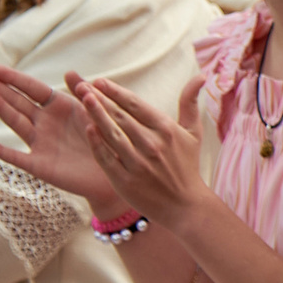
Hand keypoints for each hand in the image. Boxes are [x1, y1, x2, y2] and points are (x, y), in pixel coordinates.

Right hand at [0, 65, 123, 212]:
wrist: (117, 171)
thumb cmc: (108, 139)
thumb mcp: (98, 113)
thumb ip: (84, 94)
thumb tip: (69, 72)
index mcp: (59, 106)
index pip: (31, 88)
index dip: (13, 78)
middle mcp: (45, 122)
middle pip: (17, 101)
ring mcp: (40, 143)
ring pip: (15, 122)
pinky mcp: (39, 164)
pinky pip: (16, 157)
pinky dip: (0, 150)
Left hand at [69, 73, 209, 226]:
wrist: (185, 205)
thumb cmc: (187, 165)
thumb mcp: (193, 133)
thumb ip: (190, 103)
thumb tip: (201, 76)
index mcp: (166, 130)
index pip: (136, 105)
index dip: (117, 92)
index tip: (100, 81)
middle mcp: (152, 144)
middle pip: (121, 116)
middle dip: (100, 99)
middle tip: (82, 85)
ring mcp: (138, 163)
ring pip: (112, 134)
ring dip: (96, 115)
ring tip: (82, 99)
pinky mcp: (126, 181)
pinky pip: (107, 158)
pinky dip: (97, 144)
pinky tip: (88, 129)